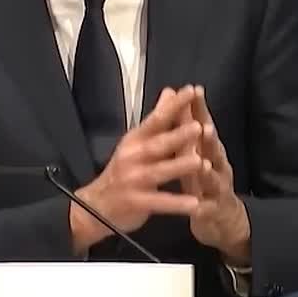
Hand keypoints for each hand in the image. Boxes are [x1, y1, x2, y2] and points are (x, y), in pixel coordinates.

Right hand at [70, 86, 204, 252]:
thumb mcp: (136, 141)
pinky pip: (159, 202)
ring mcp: (133, 180)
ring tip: (201, 162)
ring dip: (179, 167)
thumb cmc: (123, 169)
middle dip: (178, 135)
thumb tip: (170, 91)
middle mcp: (132, 157)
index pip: (156, 119)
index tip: (191, 92)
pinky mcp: (136, 202)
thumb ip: (157, 118)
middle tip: (198, 127)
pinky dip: (176, 204)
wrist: (96, 205)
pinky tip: (195, 203)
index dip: (173, 106)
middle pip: (157, 144)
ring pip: (158, 172)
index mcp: (135, 140)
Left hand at [186, 85, 250, 265]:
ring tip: (203, 165)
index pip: (203, 124)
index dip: (200, 109)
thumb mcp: (193, 151)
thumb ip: (185, 126)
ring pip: (214, 180)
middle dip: (208, 138)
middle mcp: (217, 165)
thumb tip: (175, 95)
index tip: (194, 91)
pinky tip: (197, 207)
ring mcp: (217, 189)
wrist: (222, 220)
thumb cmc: (203, 180)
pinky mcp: (213, 212)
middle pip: (213, 149)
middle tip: (203, 126)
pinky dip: (203, 207)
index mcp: (208, 149)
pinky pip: (208, 210)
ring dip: (209, 173)